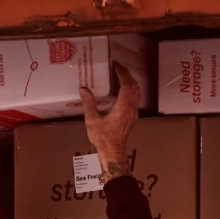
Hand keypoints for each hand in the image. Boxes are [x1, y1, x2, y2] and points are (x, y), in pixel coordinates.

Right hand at [80, 63, 139, 182]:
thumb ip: (89, 103)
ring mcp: (133, 112)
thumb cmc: (103, 138)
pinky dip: (131, 90)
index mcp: (122, 107)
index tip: (116, 66)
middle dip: (127, 75)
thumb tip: (83, 89)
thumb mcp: (92, 121)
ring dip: (130, 82)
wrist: (113, 152)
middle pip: (133, 86)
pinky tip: (124, 90)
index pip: (126, 84)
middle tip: (118, 68)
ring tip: (121, 76)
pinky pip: (135, 99)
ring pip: (136, 92)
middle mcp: (131, 107)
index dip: (122, 73)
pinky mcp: (133, 117)